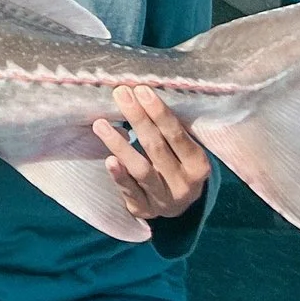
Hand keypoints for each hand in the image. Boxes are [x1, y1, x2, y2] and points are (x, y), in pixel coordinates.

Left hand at [94, 86, 209, 220]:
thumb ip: (169, 128)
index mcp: (198, 166)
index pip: (178, 136)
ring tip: (101, 124)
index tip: (141, 90)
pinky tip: (109, 160)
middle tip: (120, 94)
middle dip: (138, 119)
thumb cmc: (177, 163)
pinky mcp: (144, 209)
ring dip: (120, 146)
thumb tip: (140, 92)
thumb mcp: (183, 150)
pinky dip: (119, 176)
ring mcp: (164, 200)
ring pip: (141, 170)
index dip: (159, 113)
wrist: (177, 205)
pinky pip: (130, 191)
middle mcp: (184, 185)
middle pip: (157, 148)